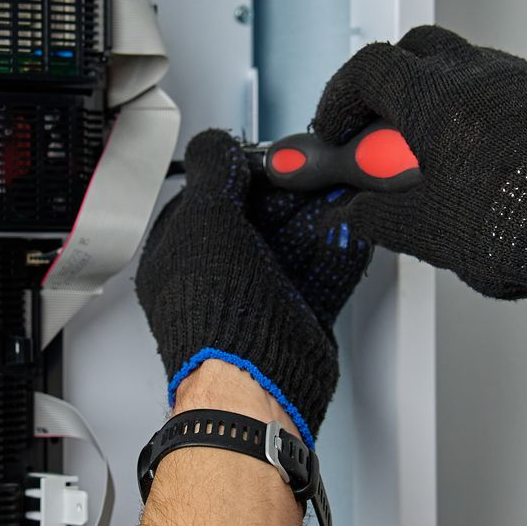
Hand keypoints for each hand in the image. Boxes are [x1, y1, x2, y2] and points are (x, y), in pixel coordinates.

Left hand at [135, 129, 370, 444]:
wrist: (253, 382)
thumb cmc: (215, 313)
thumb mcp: (204, 218)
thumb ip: (211, 173)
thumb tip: (216, 143)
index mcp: (177, 253)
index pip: (206, 196)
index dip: (239, 172)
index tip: (269, 158)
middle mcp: (213, 276)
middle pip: (255, 218)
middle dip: (288, 194)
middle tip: (311, 172)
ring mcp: (255, 297)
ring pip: (291, 244)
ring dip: (318, 216)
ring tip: (337, 190)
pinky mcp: (294, 317)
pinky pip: (319, 273)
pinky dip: (338, 250)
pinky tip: (350, 228)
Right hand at [314, 25, 526, 333]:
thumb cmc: (522, 226)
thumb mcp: (420, 227)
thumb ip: (371, 212)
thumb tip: (352, 211)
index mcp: (437, 100)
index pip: (368, 69)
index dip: (340, 98)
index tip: (335, 127)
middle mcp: (480, 77)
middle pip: (412, 49)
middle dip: (384, 83)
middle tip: (374, 127)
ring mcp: (521, 82)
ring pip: (460, 60)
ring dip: (431, 91)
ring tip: (424, 143)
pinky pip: (500, 81)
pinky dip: (473, 104)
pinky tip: (470, 148)